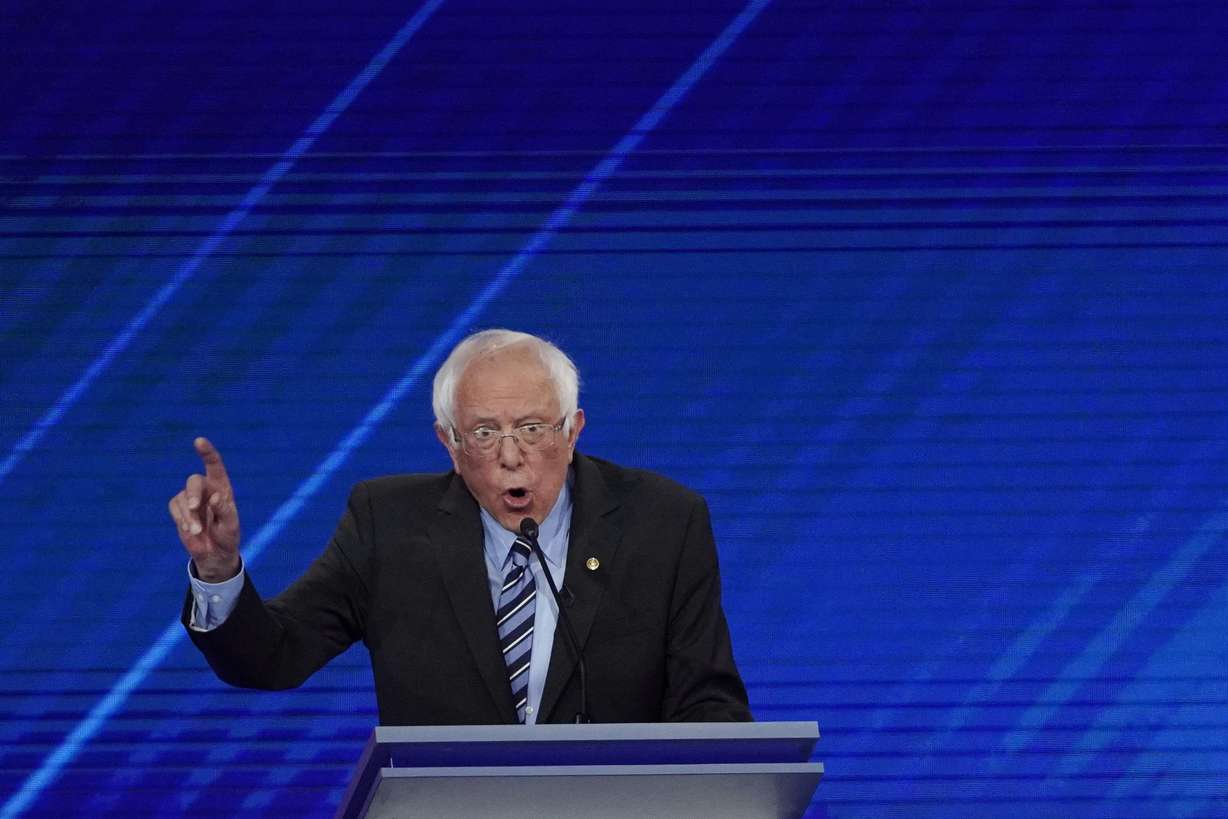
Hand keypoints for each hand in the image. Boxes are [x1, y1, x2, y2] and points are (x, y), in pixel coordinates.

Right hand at [168, 437, 241, 581]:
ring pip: (182, 497)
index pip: (215, 466)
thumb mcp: (231, 526)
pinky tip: (190, 530)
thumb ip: (225, 511)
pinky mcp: (179, 509)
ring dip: (188, 516)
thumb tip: (216, 497)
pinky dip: (181, 519)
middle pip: (194, 481)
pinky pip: (174, 507)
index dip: (207, 453)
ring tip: (197, 531)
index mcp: (222, 488)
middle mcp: (206, 489)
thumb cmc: (227, 537)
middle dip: (193, 493)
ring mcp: (191, 498)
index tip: (198, 441)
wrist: (214, 554)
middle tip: (194, 507)